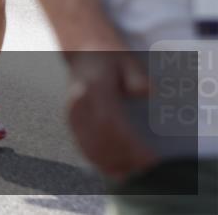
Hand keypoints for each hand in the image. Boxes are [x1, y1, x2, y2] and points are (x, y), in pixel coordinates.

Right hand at [65, 51, 156, 179]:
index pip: (110, 122)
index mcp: (93, 86)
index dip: (130, 145)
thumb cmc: (109, 56)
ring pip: (89, 145)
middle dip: (124, 157)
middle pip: (100, 138)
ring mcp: (73, 113)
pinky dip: (98, 161)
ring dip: (112, 162)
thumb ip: (136, 75)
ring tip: (133, 170)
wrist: (83, 52)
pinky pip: (83, 145)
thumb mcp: (126, 59)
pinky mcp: (73, 121)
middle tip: (146, 167)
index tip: (150, 158)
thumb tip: (144, 93)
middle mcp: (79, 102)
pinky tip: (114, 169)